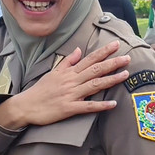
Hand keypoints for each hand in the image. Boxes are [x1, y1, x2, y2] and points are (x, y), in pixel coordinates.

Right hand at [0, 40, 130, 128]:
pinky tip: (112, 104)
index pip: (89, 59)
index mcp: (69, 72)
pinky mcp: (69, 108)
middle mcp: (72, 81)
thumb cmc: (41, 90)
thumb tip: (78, 50)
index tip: (116, 45)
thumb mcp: (53, 72)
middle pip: (95, 70)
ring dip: (111, 80)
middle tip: (127, 58)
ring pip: (94, 85)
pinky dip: (100, 105)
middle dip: (112, 63)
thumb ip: (67, 62)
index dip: (104, 52)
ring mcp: (71, 94)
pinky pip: (88, 107)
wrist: (26, 105)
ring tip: (125, 75)